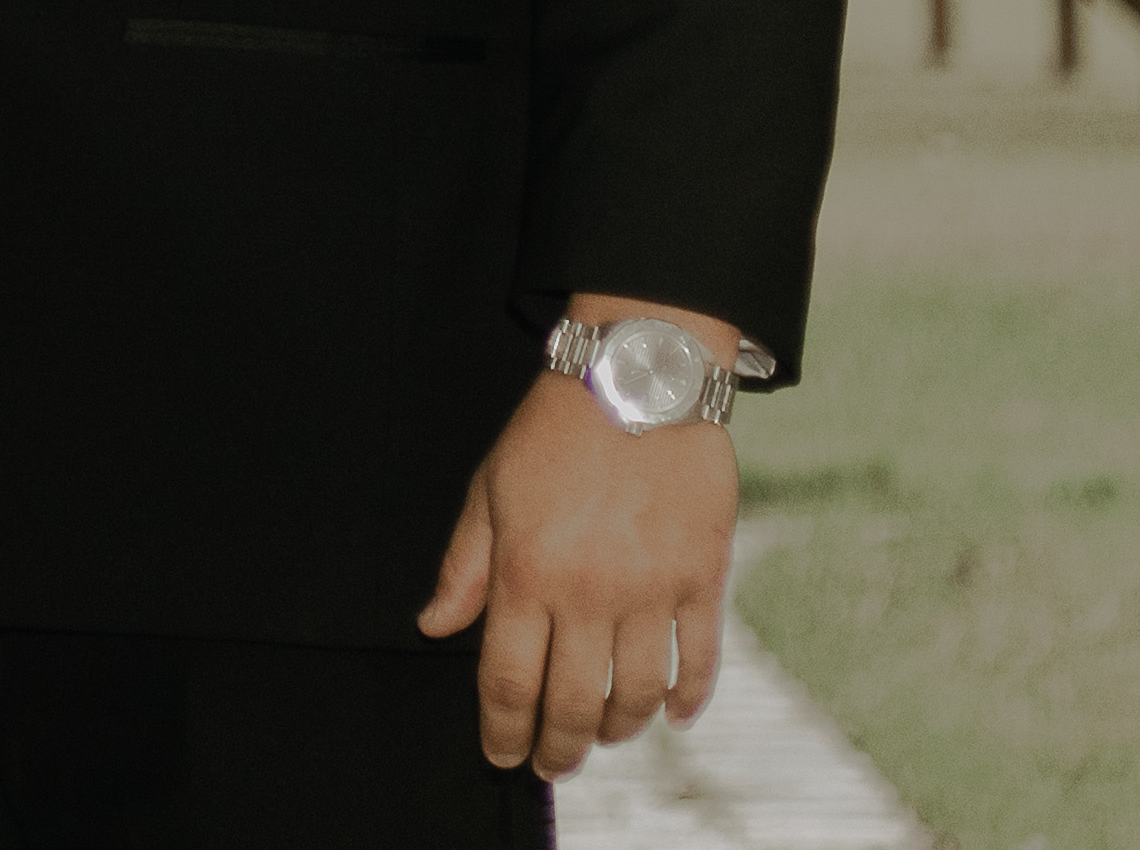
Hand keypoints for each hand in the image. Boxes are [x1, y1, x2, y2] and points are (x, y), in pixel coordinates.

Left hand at [416, 328, 738, 776]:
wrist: (639, 375)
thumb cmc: (555, 429)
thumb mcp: (490, 488)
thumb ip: (465, 566)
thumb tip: (436, 626)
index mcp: (527, 573)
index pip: (509, 682)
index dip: (503, 732)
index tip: (503, 756)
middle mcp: (589, 592)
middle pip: (573, 704)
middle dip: (560, 748)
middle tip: (554, 763)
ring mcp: (652, 589)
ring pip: (636, 694)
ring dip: (619, 729)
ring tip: (605, 736)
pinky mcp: (703, 576)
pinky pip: (699, 658)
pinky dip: (686, 697)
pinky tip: (672, 713)